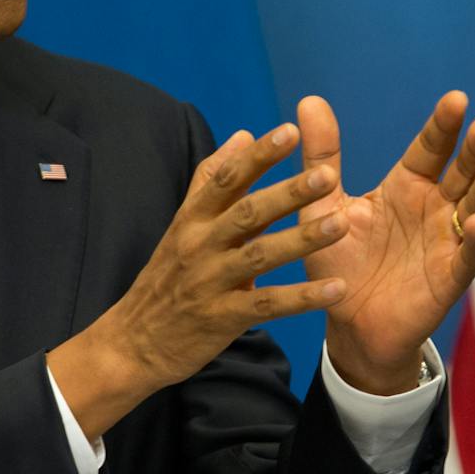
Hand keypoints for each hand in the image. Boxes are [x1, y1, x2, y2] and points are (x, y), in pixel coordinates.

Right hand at [49, 123, 349, 439]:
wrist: (134, 342)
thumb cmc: (168, 277)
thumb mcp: (183, 224)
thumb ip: (213, 180)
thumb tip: (243, 134)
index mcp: (193, 218)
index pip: (227, 179)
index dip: (258, 155)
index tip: (290, 131)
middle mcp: (200, 245)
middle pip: (247, 213)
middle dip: (288, 193)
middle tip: (327, 174)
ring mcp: (211, 282)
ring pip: (260, 256)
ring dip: (302, 240)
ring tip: (341, 224)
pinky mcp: (223, 318)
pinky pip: (268, 306)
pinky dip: (302, 298)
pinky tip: (337, 290)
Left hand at [296, 92, 474, 393]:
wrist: (348, 324)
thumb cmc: (339, 262)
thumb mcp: (324, 206)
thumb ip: (322, 156)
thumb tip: (309, 100)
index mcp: (406, 187)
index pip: (431, 149)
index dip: (443, 126)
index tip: (456, 99)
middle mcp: (434, 209)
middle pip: (462, 172)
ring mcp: (447, 242)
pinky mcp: (450, 278)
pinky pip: (467, 257)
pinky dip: (474, 240)